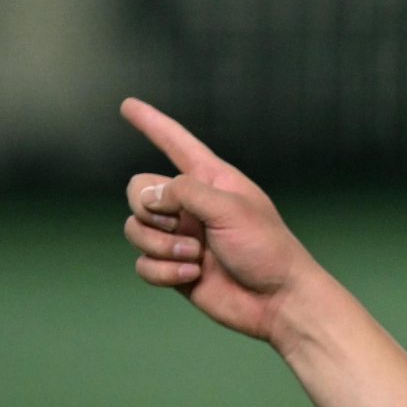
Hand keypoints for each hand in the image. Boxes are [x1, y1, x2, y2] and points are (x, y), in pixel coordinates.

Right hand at [119, 97, 321, 343]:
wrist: (278, 301)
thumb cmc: (267, 249)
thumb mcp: (230, 208)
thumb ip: (185, 191)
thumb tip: (151, 197)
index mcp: (211, 180)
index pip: (176, 144)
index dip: (152, 123)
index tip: (128, 105)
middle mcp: (192, 205)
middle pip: (139, 190)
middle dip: (149, 208)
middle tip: (179, 224)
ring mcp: (181, 237)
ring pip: (135, 229)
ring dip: (159, 245)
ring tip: (195, 256)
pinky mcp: (175, 268)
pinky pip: (143, 264)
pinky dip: (162, 271)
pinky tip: (192, 276)